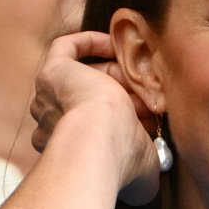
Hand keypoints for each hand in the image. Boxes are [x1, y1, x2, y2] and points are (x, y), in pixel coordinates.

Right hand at [29, 31, 157, 203]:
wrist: (99, 141)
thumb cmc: (121, 161)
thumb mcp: (144, 166)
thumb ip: (148, 161)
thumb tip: (159, 163)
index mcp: (71, 149)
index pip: (99, 126)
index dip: (127, 118)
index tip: (150, 118)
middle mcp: (53, 124)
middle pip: (91, 100)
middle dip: (123, 96)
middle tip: (149, 96)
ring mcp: (49, 99)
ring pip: (82, 78)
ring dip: (112, 74)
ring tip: (138, 77)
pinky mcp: (51, 73)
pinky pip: (65, 48)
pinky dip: (89, 42)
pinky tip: (115, 43)